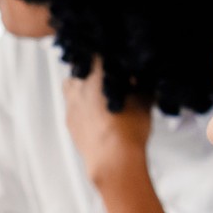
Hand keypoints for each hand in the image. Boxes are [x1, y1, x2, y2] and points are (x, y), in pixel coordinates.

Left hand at [62, 61, 151, 188]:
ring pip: (70, 84)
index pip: (96, 53)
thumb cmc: (129, 130)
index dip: (105, 53)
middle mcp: (79, 87)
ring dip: (81, 84)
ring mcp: (71, 105)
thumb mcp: (144, 101)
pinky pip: (71, 105)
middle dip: (92, 67)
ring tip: (98, 91)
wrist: (113, 160)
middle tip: (107, 74)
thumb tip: (141, 77)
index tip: (113, 56)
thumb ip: (141, 84)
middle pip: (79, 66)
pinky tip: (94, 111)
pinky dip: (80, 104)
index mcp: (96, 75)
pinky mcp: (69, 121)